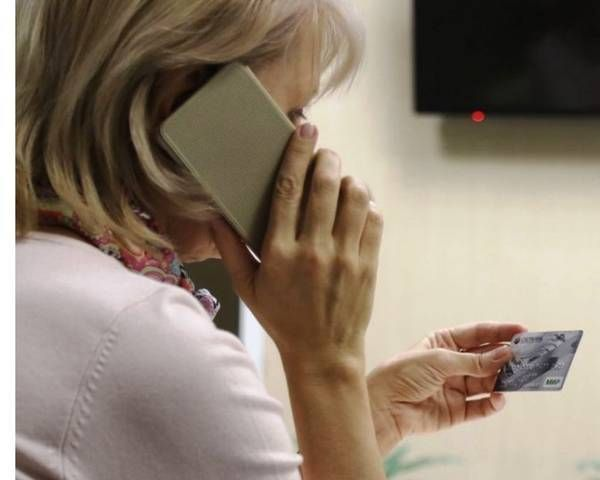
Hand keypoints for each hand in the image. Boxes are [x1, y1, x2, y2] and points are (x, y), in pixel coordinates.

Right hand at [211, 123, 383, 372]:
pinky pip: (375, 220)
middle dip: (327, 158)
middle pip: (325, 186)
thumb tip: (214, 216)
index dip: (296, 154)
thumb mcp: (248, 289)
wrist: (323, 354)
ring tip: (341, 181)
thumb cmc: (281, 319)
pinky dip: (367, 206)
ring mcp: (345, 258)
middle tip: (324, 152)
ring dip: (349, 180)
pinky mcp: (368, 265)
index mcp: (280, 253)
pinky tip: (356, 208)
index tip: (303, 129)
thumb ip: (230, 250)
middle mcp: (314, 251)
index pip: (288, 191)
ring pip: (355, 198)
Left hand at [366, 322, 526, 455]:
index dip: (500, 331)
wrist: (384, 406)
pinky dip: (493, 403)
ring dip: (504, 379)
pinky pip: (481, 405)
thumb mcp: (440, 360)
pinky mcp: (456, 410)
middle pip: (486, 357)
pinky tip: (500, 398)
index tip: (524, 331)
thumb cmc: (404, 374)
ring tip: (521, 378)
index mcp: (443, 342)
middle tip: (531, 356)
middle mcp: (452, 363)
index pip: (477, 334)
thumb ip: (474, 361)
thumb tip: (507, 354)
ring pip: (487, 381)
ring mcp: (455, 387)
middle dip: (507, 356)